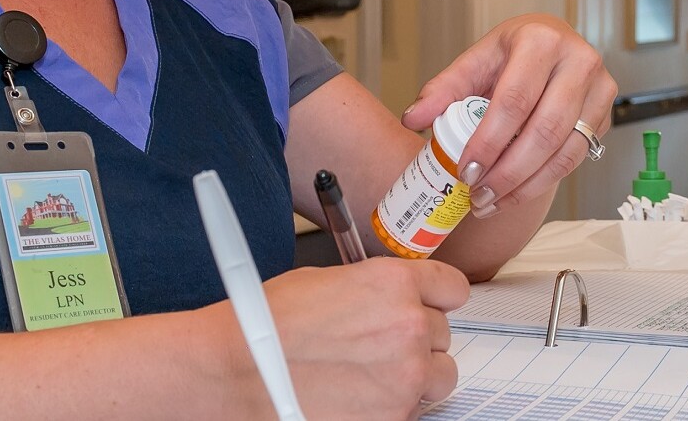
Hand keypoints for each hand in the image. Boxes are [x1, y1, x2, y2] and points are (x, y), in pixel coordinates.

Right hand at [258, 259, 469, 419]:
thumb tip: (388, 298)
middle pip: (442, 335)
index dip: (437, 298)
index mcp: (394, 284)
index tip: (429, 306)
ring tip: (374, 377)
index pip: (452, 288)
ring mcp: (405, 377)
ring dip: (415, 376)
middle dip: (415, 339)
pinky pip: (413, 410)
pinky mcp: (394, 417)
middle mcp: (409, 328)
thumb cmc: (266, 324)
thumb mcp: (325, 281)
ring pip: (439, 376)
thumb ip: (373, 288)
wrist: (235, 371)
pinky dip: (392, 406)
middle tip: (379, 346)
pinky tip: (358, 398)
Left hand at [404, 14, 617, 216]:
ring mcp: (599, 88)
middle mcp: (578, 61)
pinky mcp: (606, 114)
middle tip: (478, 195)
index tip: (466, 171)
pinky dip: (542, 182)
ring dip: (525, 186)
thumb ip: (445, 89)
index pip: (513, 101)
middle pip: (544, 131)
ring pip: (564, 152)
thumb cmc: (514, 53)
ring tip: (491, 202)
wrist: (554, 46)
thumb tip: (414, 117)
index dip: (489, 142)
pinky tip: (515, 194)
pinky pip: (575, 158)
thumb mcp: (477, 60)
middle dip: (507, 172)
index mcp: (541, 41)